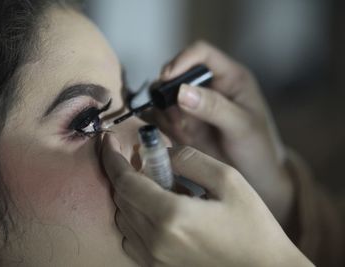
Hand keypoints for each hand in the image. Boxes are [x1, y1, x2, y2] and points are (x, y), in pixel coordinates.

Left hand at [101, 134, 311, 266]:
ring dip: (129, 193)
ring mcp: (154, 259)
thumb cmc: (253, 226)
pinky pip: (131, 237)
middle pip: (120, 197)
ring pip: (122, 217)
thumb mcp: (228, 179)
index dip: (112, 156)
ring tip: (154, 182)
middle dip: (123, 172)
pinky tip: (156, 208)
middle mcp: (155, 241)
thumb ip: (189, 159)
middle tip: (141, 157)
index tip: (108, 139)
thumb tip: (162, 153)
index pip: (124, 180)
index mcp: (171, 216)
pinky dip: (134, 216)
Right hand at [143, 41, 292, 222]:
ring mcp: (193, 106)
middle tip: (178, 119)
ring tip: (186, 133)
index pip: (201, 53)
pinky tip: (181, 140)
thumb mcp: (241, 126)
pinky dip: (164, 128)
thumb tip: (182, 91)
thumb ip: (214, 107)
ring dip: (168, 116)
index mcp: (229, 77)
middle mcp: (208, 87)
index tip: (167, 77)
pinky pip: (162, 119)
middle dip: (169, 96)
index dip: (182, 60)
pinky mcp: (183, 123)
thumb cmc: (258, 148)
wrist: (255, 178)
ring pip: (164, 99)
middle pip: (174, 75)